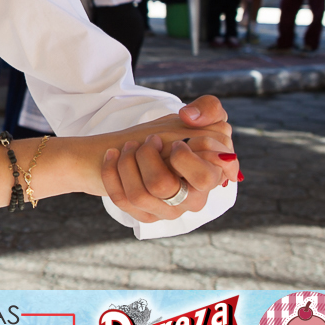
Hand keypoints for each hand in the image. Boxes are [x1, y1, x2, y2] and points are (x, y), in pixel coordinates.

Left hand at [99, 96, 238, 222]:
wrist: (141, 146)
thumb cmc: (176, 132)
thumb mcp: (197, 114)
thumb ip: (209, 109)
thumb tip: (190, 117)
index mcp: (211, 176)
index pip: (205, 177)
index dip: (184, 157)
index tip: (175, 142)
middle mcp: (192, 199)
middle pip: (162, 185)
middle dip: (145, 155)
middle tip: (147, 141)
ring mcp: (169, 211)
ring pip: (139, 195)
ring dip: (127, 162)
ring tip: (129, 146)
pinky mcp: (146, 215)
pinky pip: (122, 199)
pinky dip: (112, 172)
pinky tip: (113, 155)